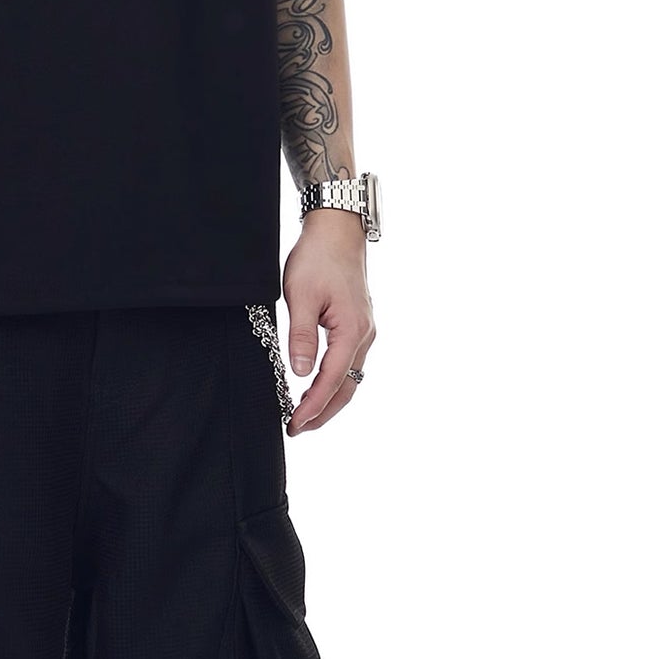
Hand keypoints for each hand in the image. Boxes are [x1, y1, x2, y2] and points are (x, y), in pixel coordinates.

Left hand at [281, 207, 375, 435]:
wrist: (337, 230)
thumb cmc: (318, 258)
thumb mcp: (300, 296)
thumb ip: (302, 336)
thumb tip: (301, 374)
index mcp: (352, 331)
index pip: (331, 381)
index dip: (312, 407)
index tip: (294, 424)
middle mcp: (365, 335)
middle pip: (347, 388)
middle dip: (323, 412)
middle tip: (297, 428)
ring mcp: (364, 331)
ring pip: (350, 378)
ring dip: (329, 399)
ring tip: (304, 414)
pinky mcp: (358, 324)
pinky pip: (349, 363)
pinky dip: (334, 381)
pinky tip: (318, 384)